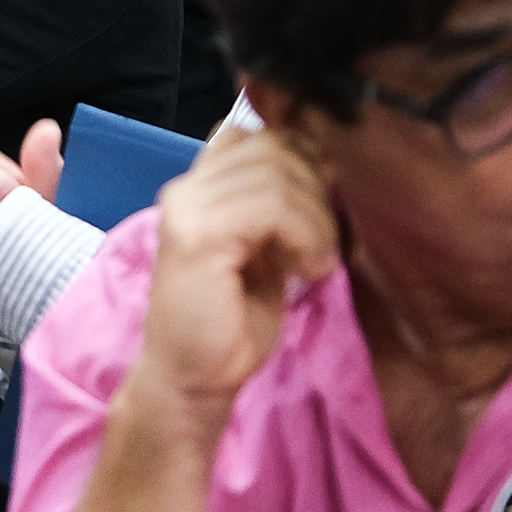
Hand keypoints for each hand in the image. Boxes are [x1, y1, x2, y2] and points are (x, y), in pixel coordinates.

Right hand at [121, 130, 339, 444]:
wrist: (193, 380)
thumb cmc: (232, 322)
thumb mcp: (266, 248)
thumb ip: (278, 203)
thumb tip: (325, 159)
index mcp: (200, 185)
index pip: (257, 131)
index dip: (301, 158)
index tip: (321, 206)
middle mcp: (187, 185)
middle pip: (273, 145)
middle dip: (315, 189)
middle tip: (321, 242)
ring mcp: (187, 207)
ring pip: (278, 172)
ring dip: (316, 219)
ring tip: (314, 262)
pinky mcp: (197, 235)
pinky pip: (272, 205)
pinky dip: (306, 235)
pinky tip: (306, 271)